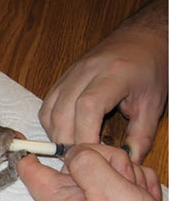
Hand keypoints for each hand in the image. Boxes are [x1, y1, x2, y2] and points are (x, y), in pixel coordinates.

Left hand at [17, 144, 167, 200]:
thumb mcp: (108, 192)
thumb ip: (86, 163)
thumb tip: (73, 151)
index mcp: (57, 198)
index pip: (28, 168)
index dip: (26, 150)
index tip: (27, 137)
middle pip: (76, 161)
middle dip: (106, 161)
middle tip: (121, 181)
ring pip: (104, 169)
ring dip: (126, 177)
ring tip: (136, 199)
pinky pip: (119, 185)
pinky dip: (135, 189)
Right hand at [39, 0, 167, 163]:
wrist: (140, 38)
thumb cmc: (149, 68)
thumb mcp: (153, 104)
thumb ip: (141, 136)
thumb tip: (127, 161)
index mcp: (114, 74)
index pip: (87, 107)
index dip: (84, 136)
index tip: (91, 158)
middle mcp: (87, 71)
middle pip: (63, 114)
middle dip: (68, 143)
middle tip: (81, 161)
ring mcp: (71, 74)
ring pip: (50, 112)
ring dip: (57, 136)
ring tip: (73, 150)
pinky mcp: (62, 79)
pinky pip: (46, 107)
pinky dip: (51, 125)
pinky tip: (65, 134)